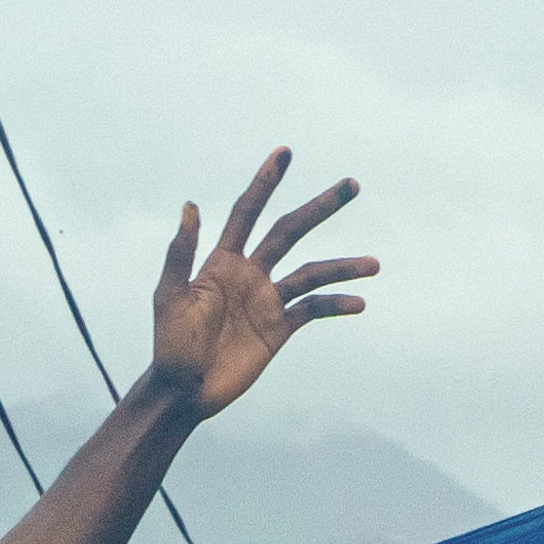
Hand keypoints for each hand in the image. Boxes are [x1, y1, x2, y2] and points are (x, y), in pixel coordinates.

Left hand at [148, 152, 374, 415]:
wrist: (183, 391)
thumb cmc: (168, 345)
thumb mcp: (168, 297)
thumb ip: (181, 253)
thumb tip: (190, 205)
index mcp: (222, 261)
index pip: (248, 211)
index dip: (265, 182)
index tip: (285, 152)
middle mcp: (250, 274)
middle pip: (291, 231)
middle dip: (320, 207)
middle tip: (352, 184)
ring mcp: (267, 301)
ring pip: (312, 273)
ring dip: (342, 266)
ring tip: (374, 264)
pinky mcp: (279, 329)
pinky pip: (313, 310)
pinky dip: (336, 305)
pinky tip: (358, 303)